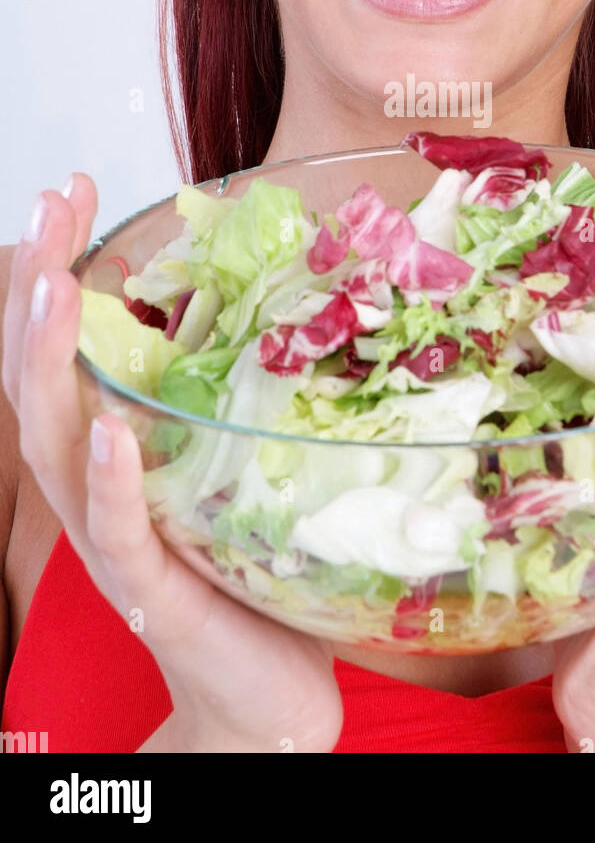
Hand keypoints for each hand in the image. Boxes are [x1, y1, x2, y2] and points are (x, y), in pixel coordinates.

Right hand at [3, 176, 342, 752]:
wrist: (264, 692)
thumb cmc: (251, 568)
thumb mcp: (235, 461)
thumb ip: (229, 392)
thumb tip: (270, 296)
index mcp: (117, 446)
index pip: (71, 342)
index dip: (60, 263)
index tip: (74, 188)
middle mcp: (100, 485)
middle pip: (43, 376)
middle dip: (40, 286)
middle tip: (50, 201)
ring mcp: (119, 539)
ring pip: (59, 443)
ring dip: (52, 362)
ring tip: (52, 287)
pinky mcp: (154, 589)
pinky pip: (118, 533)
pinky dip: (110, 484)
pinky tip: (109, 436)